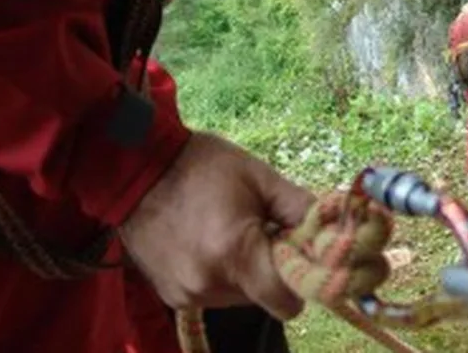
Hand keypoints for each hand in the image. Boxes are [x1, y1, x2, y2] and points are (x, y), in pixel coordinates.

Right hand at [119, 132, 314, 319]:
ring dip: (245, 272)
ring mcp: (187, 295)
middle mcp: (211, 286)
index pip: (289, 301)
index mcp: (236, 254)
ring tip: (229, 232)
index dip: (301, 279)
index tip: (296, 251)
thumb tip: (332, 231)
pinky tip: (206, 241)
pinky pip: (214, 294)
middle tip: (261, 230)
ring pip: (240, 297)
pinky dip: (220, 274)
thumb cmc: (202, 166)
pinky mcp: (171, 296)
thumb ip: (301, 208)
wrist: (135, 167)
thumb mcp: (260, 176)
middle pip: (265, 298)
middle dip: (272, 269)